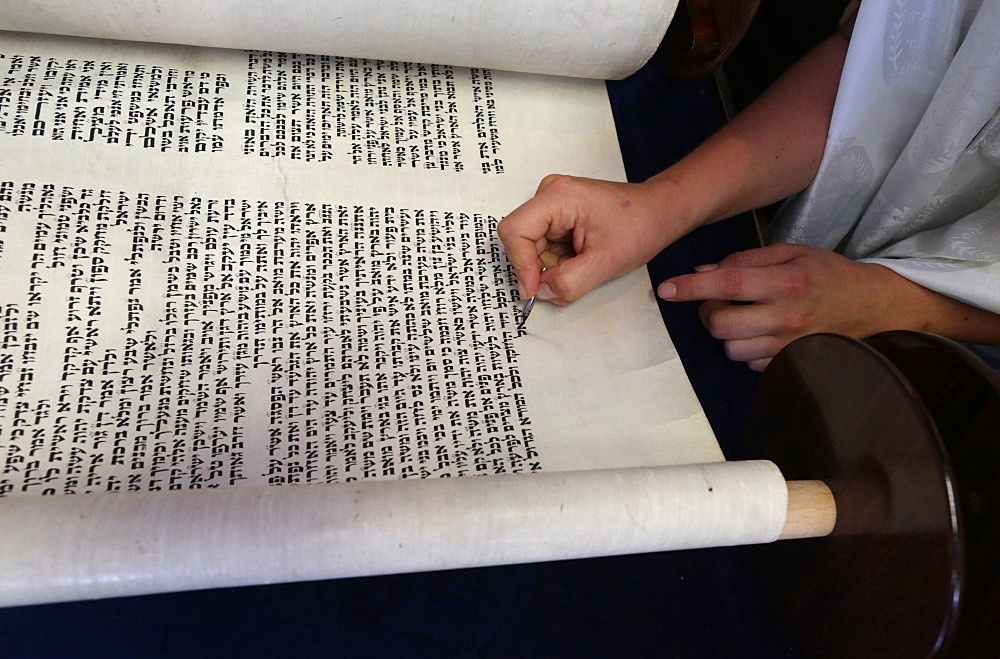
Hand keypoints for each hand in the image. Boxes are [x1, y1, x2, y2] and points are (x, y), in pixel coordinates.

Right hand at [498, 174, 686, 303]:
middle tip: (569, 282)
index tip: (535, 291)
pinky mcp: (557, 214)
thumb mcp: (605, 263)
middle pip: (522, 241)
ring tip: (584, 267)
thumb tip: (540, 293)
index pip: (515, 232)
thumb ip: (568, 282)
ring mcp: (552, 203)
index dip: (521, 265)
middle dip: (541, 269)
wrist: (660, 211)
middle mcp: (549, 194)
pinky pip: (543, 245)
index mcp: (557, 196)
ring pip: (532, 247)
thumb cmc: (640, 227)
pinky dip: (558, 261)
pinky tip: (581, 260)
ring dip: (552, 267)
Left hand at [658, 243, 898, 370]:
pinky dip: (746, 349)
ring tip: (743, 318)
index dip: (691, 287)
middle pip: (720, 324)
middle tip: (717, 302)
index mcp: (786, 282)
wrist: (871, 306)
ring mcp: (789, 345)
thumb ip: (745, 261)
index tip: (665, 288)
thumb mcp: (791, 253)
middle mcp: (787, 317)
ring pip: (730, 348)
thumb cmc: (827, 274)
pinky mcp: (792, 364)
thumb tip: (702, 271)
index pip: (728, 284)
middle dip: (708, 312)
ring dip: (726, 333)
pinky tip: (760, 333)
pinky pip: (749, 363)